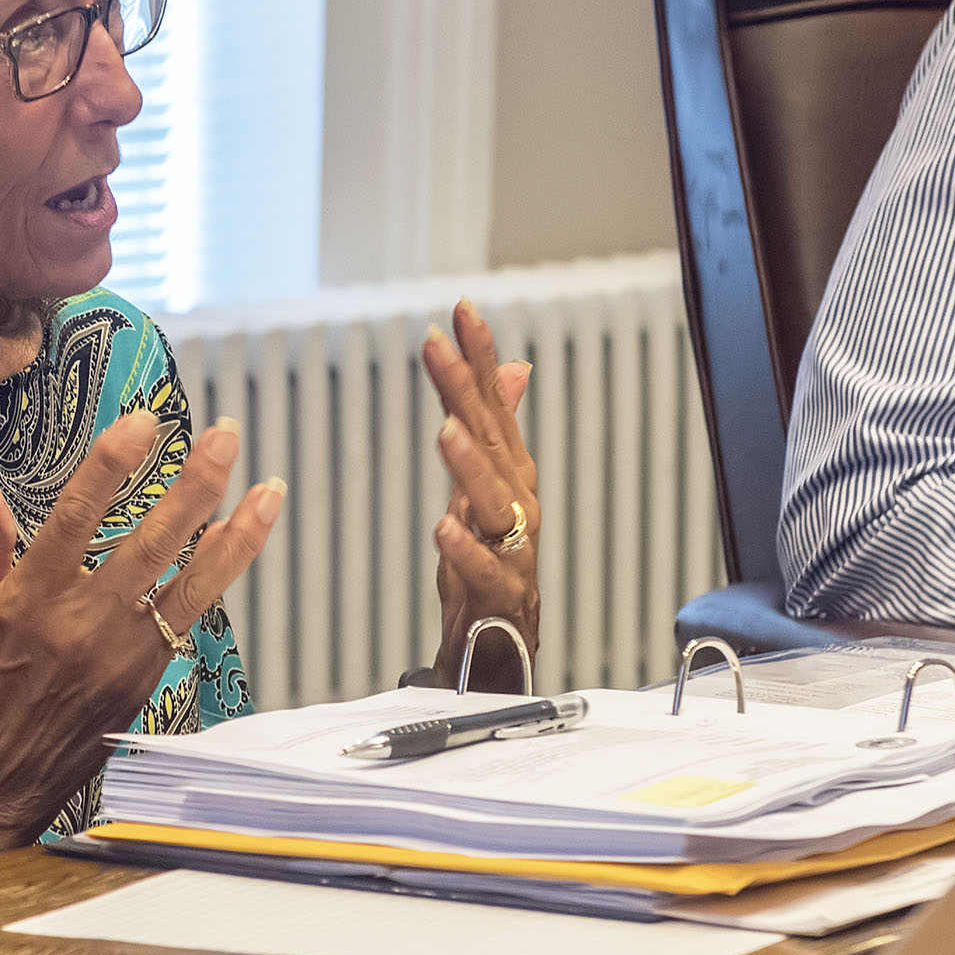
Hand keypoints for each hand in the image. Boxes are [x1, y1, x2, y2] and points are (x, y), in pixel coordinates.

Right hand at [0, 410, 282, 875]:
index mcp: (29, 601)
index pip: (76, 516)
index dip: (112, 464)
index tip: (143, 421)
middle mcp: (83, 624)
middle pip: (152, 542)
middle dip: (196, 483)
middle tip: (227, 436)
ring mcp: (121, 654)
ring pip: (192, 583)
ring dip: (236, 532)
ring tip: (269, 489)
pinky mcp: (144, 678)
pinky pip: (190, 616)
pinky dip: (218, 575)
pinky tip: (239, 541)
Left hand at [423, 300, 539, 688]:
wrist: (500, 645)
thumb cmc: (491, 562)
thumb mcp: (486, 486)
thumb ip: (495, 426)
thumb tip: (511, 368)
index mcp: (509, 472)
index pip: (493, 403)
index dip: (480, 356)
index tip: (461, 309)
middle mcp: (516, 500)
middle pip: (491, 438)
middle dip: (466, 390)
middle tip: (438, 346)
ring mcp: (511, 546)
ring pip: (493, 499)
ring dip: (470, 464)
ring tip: (445, 431)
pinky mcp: (499, 593)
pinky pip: (483, 569)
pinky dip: (464, 549)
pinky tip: (443, 528)